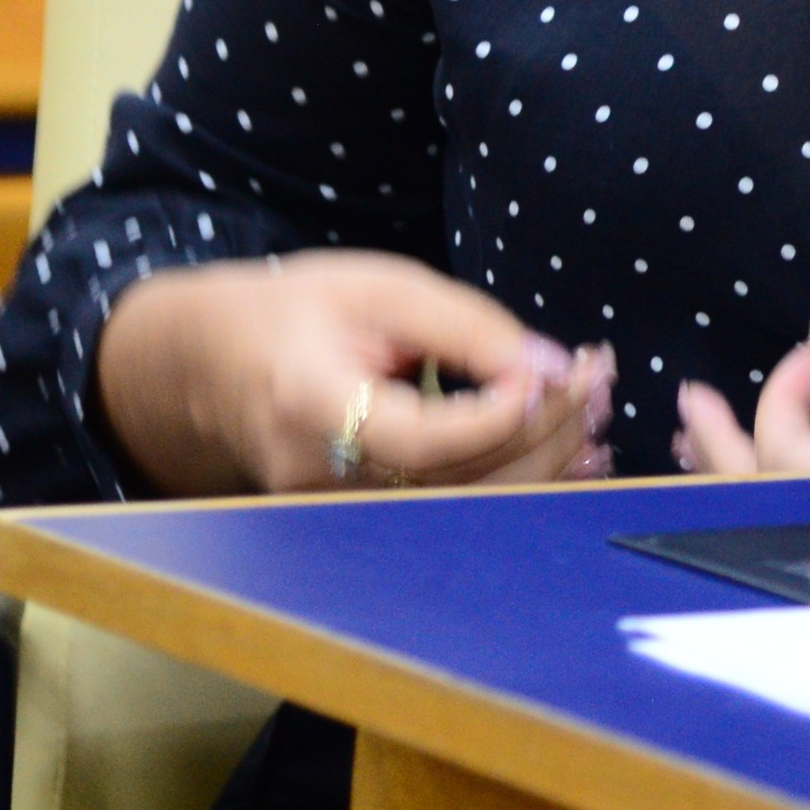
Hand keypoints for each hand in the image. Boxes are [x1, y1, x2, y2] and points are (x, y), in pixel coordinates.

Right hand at [95, 250, 612, 494]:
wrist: (208, 363)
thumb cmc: (297, 311)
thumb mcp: (380, 286)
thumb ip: (466, 326)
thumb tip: (550, 367)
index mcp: (310, 403)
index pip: (423, 438)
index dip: (500, 414)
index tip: (556, 368)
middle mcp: (318, 475)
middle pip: (456, 481)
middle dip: (545, 432)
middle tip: (601, 381)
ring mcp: (334, 512)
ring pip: (462, 507)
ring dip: (544, 461)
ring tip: (599, 417)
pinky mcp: (356, 523)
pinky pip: (449, 511)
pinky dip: (514, 480)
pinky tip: (566, 454)